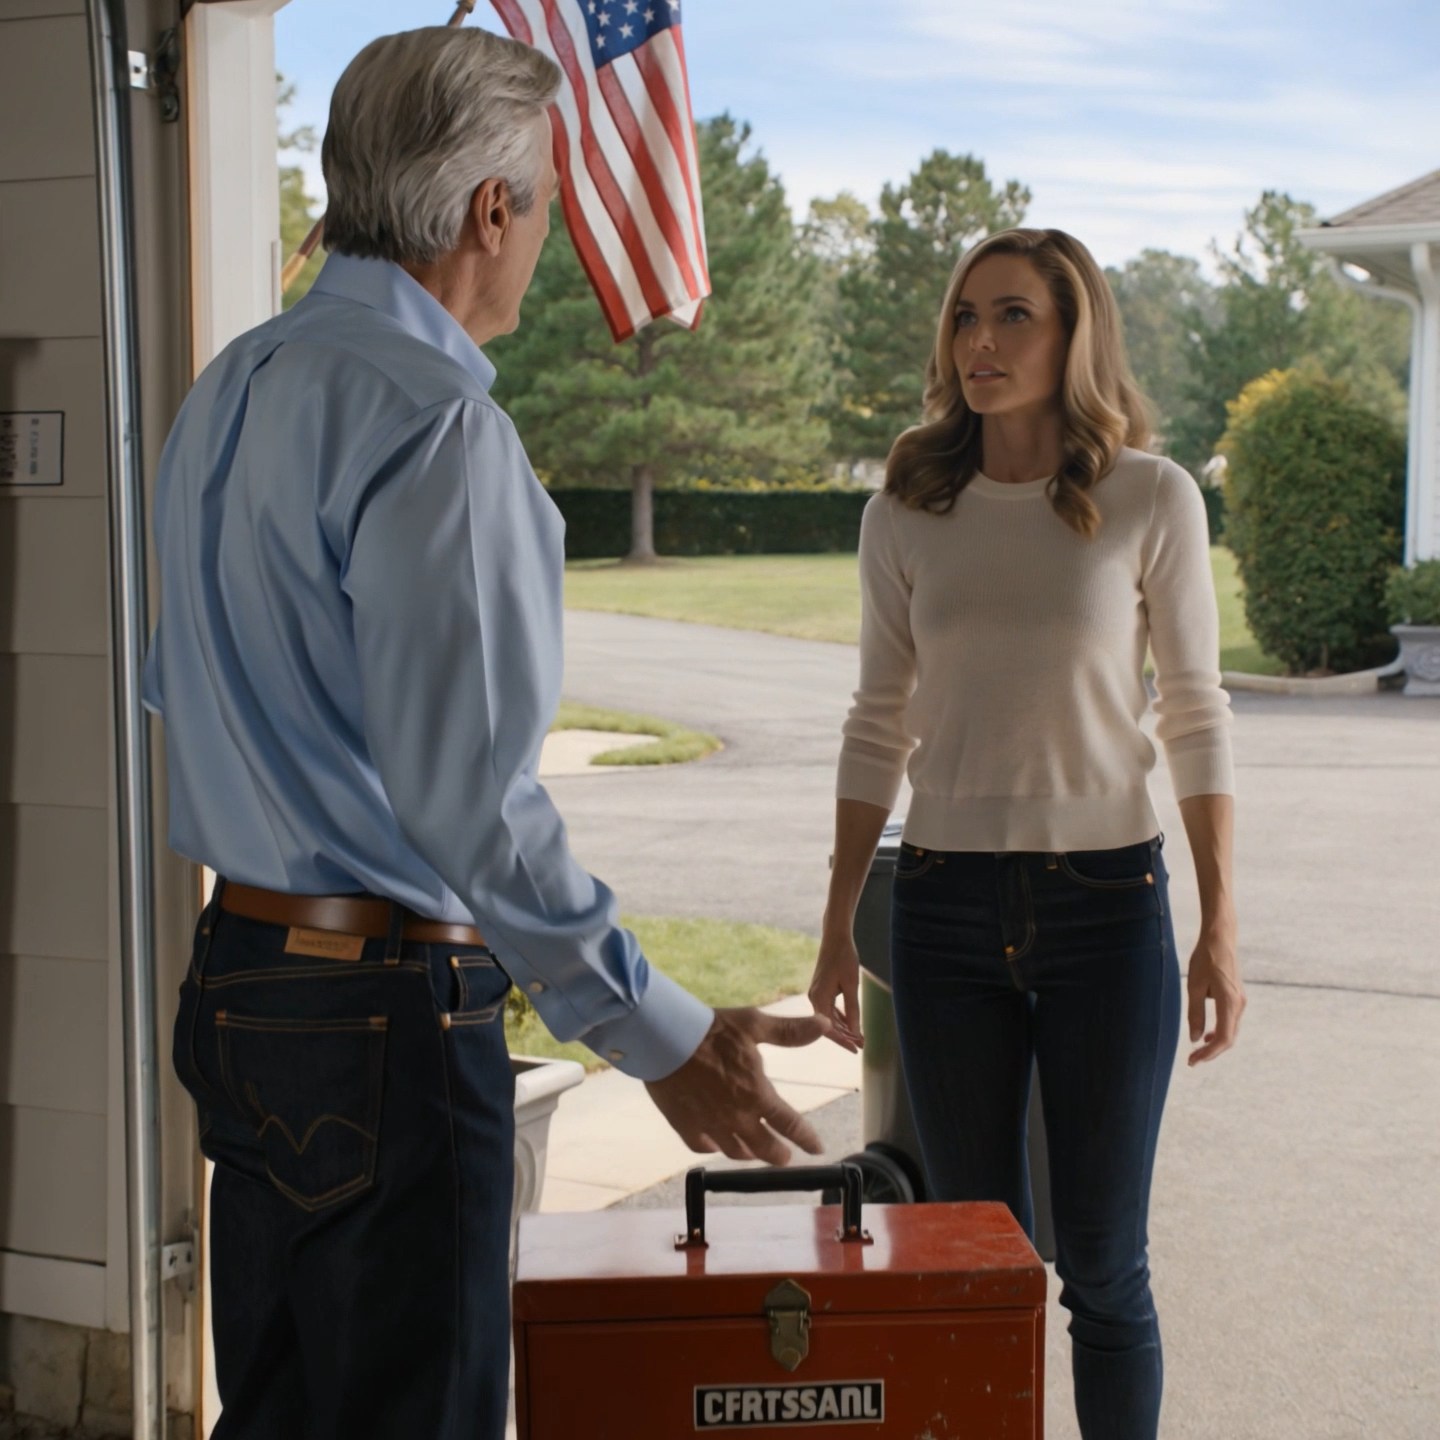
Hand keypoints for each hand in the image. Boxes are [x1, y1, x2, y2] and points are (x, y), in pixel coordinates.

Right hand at [645, 1007, 831, 1165]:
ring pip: (736, 1152)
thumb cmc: (711, 1030)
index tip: (817, 1148)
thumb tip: (824, 1025)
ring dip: (750, 1155)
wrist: (665, 1039)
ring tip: (755, 1154)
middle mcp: (737, 1117)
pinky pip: (705, 1146)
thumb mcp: (754, 1024)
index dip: (806, 1138)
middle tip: (785, 1158)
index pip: (789, 1124)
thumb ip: (790, 1032)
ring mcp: (711, 1125)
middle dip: (779, 1155)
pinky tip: (717, 1145)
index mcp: (757, 1094)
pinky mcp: (686, 1126)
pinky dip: (714, 1148)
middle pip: (765, 1148)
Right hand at [807, 931, 863, 1052]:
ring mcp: (817, 995)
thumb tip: (855, 1032)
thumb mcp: (851, 985)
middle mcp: (814, 998)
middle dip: (845, 1037)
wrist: (835, 937)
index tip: (855, 1050)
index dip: (842, 1041)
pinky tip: (852, 1025)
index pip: (828, 1028)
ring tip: (860, 1039)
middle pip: (828, 1026)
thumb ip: (853, 1009)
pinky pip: (830, 1010)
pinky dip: (841, 1018)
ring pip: (830, 1019)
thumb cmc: (844, 958)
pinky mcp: (822, 991)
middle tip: (862, 1046)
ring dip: (845, 1028)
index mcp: (818, 998)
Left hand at [1186, 920, 1245, 1064]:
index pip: (1222, 1038)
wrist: (1220, 938)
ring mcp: (1240, 1001)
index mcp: (1229, 1003)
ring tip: (1196, 1052)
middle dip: (1211, 1053)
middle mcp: (1239, 1005)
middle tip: (1191, 1061)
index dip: (1208, 1054)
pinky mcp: (1237, 997)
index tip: (1192, 1061)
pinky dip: (1219, 1032)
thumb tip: (1195, 1040)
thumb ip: (1195, 1013)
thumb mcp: (1194, 986)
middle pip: (1228, 1039)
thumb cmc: (1204, 959)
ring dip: (1215, 1044)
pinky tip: (1206, 1034)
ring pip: (1230, 1031)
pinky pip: (1230, 1022)